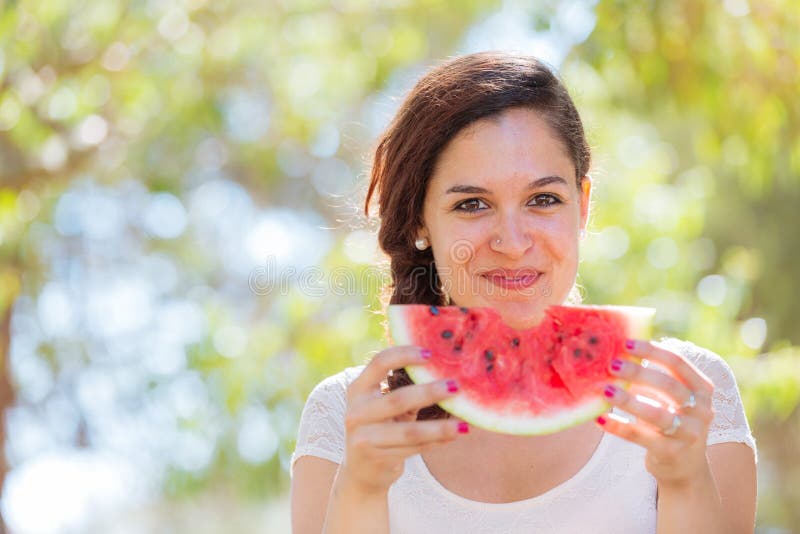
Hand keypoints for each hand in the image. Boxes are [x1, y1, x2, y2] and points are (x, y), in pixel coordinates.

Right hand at [340, 345, 466, 494]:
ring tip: (464, 425)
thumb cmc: (380, 427)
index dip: (404, 355)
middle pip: (398, 400)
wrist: (360, 471)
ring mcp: (363, 438)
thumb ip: (403, 388)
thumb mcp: (383, 404)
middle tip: (456, 387)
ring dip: (440, 428)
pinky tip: (453, 436)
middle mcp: (356, 412)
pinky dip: (436, 442)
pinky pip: (414, 449)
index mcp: (358, 390)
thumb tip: (443, 368)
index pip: (379, 363)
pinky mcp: (376, 459)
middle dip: (429, 392)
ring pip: (410, 432)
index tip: (431, 353)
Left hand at [595, 339, 715, 488]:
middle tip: (612, 365)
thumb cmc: (671, 420)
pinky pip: (640, 436)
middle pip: (668, 386)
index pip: (678, 363)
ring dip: (628, 400)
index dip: (652, 351)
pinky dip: (618, 426)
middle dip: (638, 373)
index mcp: (702, 389)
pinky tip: (600, 418)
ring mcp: (689, 434)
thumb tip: (617, 354)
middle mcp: (702, 410)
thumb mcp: (671, 398)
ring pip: (656, 413)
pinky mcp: (672, 453)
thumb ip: (654, 379)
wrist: (686, 467)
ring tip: (605, 390)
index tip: (625, 343)